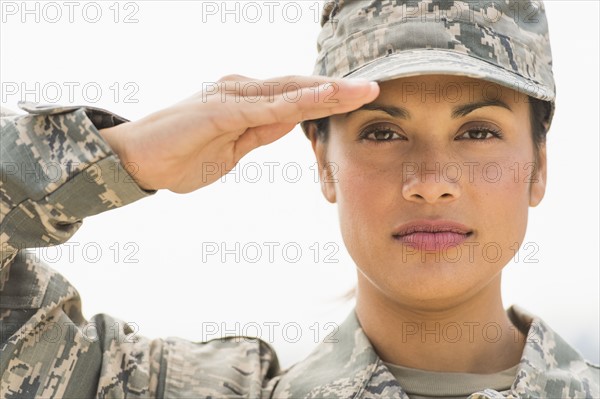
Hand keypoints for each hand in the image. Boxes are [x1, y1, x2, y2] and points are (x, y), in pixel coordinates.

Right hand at [100, 75, 378, 192]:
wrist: (138, 161)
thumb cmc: (181, 155)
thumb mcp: (232, 149)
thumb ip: (260, 132)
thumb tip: (291, 122)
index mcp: (248, 103)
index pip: (297, 100)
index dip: (329, 99)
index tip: (360, 101)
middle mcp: (244, 92)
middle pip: (300, 89)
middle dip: (338, 91)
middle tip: (374, 89)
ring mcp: (232, 97)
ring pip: (289, 92)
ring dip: (327, 91)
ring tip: (361, 89)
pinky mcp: (220, 108)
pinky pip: (266, 105)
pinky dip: (297, 101)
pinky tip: (323, 97)